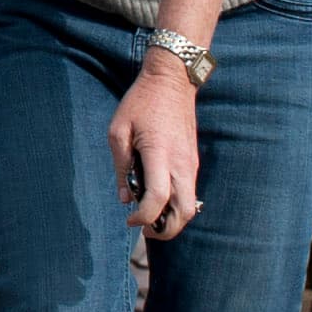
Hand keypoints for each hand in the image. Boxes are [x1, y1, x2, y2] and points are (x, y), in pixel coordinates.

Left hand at [111, 64, 203, 238]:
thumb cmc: (141, 102)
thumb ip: (121, 167)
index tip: (129, 219)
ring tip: (150, 217)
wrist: (172, 81)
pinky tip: (158, 199)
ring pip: (191, 205)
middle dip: (167, 230)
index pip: (159, 198)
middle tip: (145, 230)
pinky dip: (177, 205)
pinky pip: (190, 192)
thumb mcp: (118, 131)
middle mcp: (181, 163)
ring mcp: (191, 163)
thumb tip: (125, 198)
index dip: (144, 217)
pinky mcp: (193, 162)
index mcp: (160, 154)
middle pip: (185, 212)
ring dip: (173, 219)